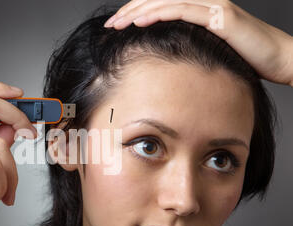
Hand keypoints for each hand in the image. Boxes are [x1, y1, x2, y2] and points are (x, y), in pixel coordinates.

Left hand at [104, 0, 292, 85]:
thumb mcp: (209, 50)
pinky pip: (184, 10)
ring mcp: (213, 5)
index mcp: (200, 8)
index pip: (161, 4)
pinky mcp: (221, 16)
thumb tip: (165, 59)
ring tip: (118, 23)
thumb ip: (189, 47)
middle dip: (130, 11)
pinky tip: (141, 22)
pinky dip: (160, 13)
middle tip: (110, 25)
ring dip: (138, 11)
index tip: (116, 26)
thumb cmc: (246, 58)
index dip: (137, 12)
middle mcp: (205, 1)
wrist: (280, 59)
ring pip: (167, 1)